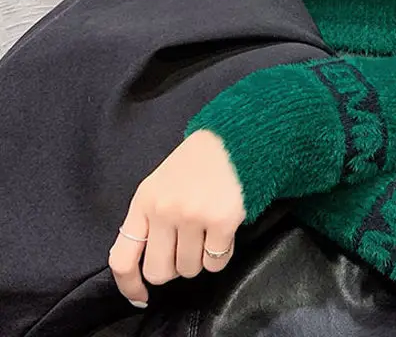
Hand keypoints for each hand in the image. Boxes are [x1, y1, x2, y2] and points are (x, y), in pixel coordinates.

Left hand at [108, 129, 245, 307]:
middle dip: (174, 269)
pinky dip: (221, 255)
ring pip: (190, 270)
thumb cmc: (196, 164)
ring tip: (208, 233)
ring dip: (200, 259)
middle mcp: (165, 210)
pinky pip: (216, 262)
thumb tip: (147, 263)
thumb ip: (149, 219)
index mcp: (144, 201)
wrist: (233, 137)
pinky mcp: (223, 220)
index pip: (123, 258)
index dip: (129, 286)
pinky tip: (224, 233)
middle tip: (186, 249)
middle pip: (159, 272)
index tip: (141, 297)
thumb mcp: (159, 184)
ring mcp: (194, 216)